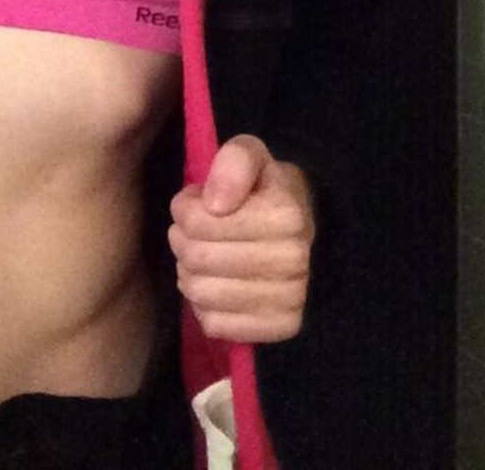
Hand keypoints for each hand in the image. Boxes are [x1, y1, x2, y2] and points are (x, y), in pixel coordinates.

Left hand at [168, 134, 313, 342]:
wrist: (302, 230)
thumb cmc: (265, 190)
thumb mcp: (250, 156)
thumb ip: (233, 162)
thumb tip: (215, 204)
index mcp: (286, 215)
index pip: (197, 222)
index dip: (183, 209)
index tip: (194, 203)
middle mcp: (294, 260)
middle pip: (196, 259)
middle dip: (182, 241)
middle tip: (191, 233)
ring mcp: (290, 299)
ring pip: (201, 294)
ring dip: (190, 274)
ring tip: (201, 257)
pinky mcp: (280, 328)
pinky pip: (215, 325)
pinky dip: (205, 306)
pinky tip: (217, 285)